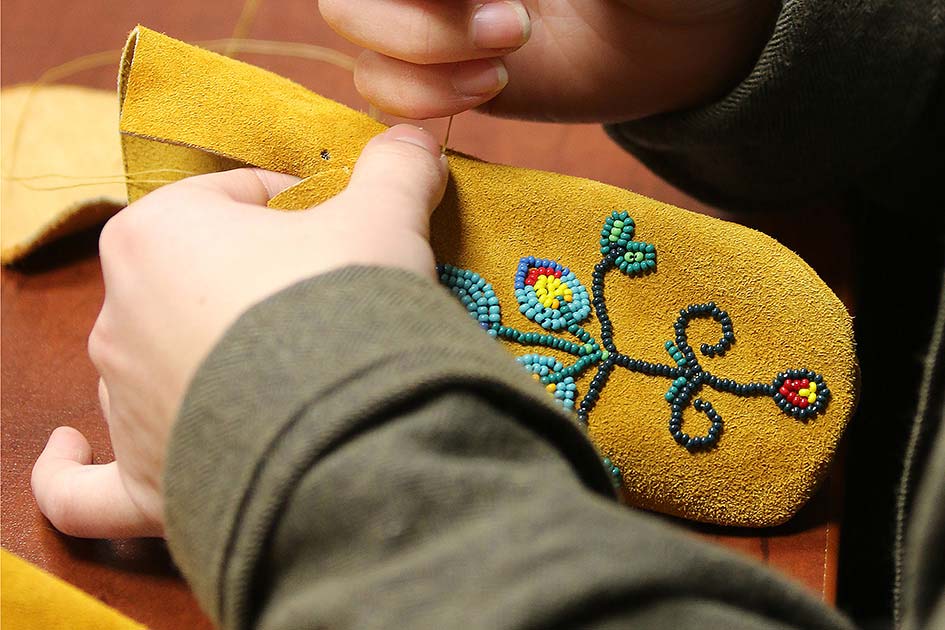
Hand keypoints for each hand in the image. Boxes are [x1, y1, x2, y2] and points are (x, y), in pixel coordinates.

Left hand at [31, 125, 447, 537]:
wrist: (349, 425)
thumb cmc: (345, 303)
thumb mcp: (383, 217)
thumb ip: (394, 169)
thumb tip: (415, 138)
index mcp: (157, 233)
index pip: (232, 198)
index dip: (297, 207)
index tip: (343, 230)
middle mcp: (120, 315)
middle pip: (194, 280)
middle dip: (254, 283)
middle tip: (327, 300)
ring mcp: (126, 402)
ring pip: (156, 365)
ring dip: (200, 358)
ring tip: (275, 371)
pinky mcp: (144, 481)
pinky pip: (83, 488)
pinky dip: (70, 470)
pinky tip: (66, 449)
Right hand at [319, 0, 777, 121]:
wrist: (685, 36)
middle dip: (415, 19)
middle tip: (512, 28)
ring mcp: (431, 16)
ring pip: (354, 29)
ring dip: (419, 56)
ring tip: (505, 64)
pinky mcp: (443, 76)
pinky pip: (382, 89)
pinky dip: (418, 100)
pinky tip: (490, 89)